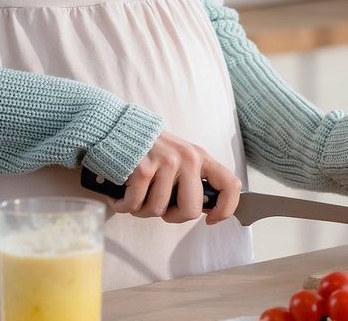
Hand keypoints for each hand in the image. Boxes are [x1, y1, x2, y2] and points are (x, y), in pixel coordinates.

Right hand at [113, 131, 241, 224]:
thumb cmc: (149, 148)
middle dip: (172, 217)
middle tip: (161, 209)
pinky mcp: (142, 168)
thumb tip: (204, 209)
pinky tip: (120, 197)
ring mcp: (165, 163)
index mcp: (200, 157)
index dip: (225, 209)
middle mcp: (187, 158)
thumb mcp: (179, 155)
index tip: (211, 219)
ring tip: (135, 197)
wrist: (118, 127)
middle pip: (190, 210)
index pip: (230, 185)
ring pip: (158, 210)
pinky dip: (123, 205)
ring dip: (142, 210)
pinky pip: (135, 204)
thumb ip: (192, 178)